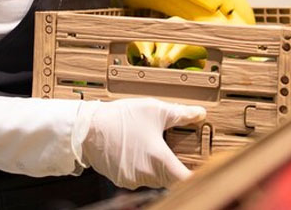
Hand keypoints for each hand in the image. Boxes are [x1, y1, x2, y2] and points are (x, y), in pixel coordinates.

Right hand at [79, 98, 206, 189]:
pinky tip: (136, 151)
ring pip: (154, 179)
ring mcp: (132, 180)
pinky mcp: (120, 180)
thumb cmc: (121, 118)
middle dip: (174, 168)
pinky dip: (141, 168)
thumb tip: (200, 113)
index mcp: (159, 160)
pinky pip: (138, 178)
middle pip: (170, 180)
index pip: (185, 180)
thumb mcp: (155, 110)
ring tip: (151, 146)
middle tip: (176, 152)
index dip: (196, 177)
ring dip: (156, 167)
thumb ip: (181, 114)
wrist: (88, 128)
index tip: (202, 171)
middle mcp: (147, 175)